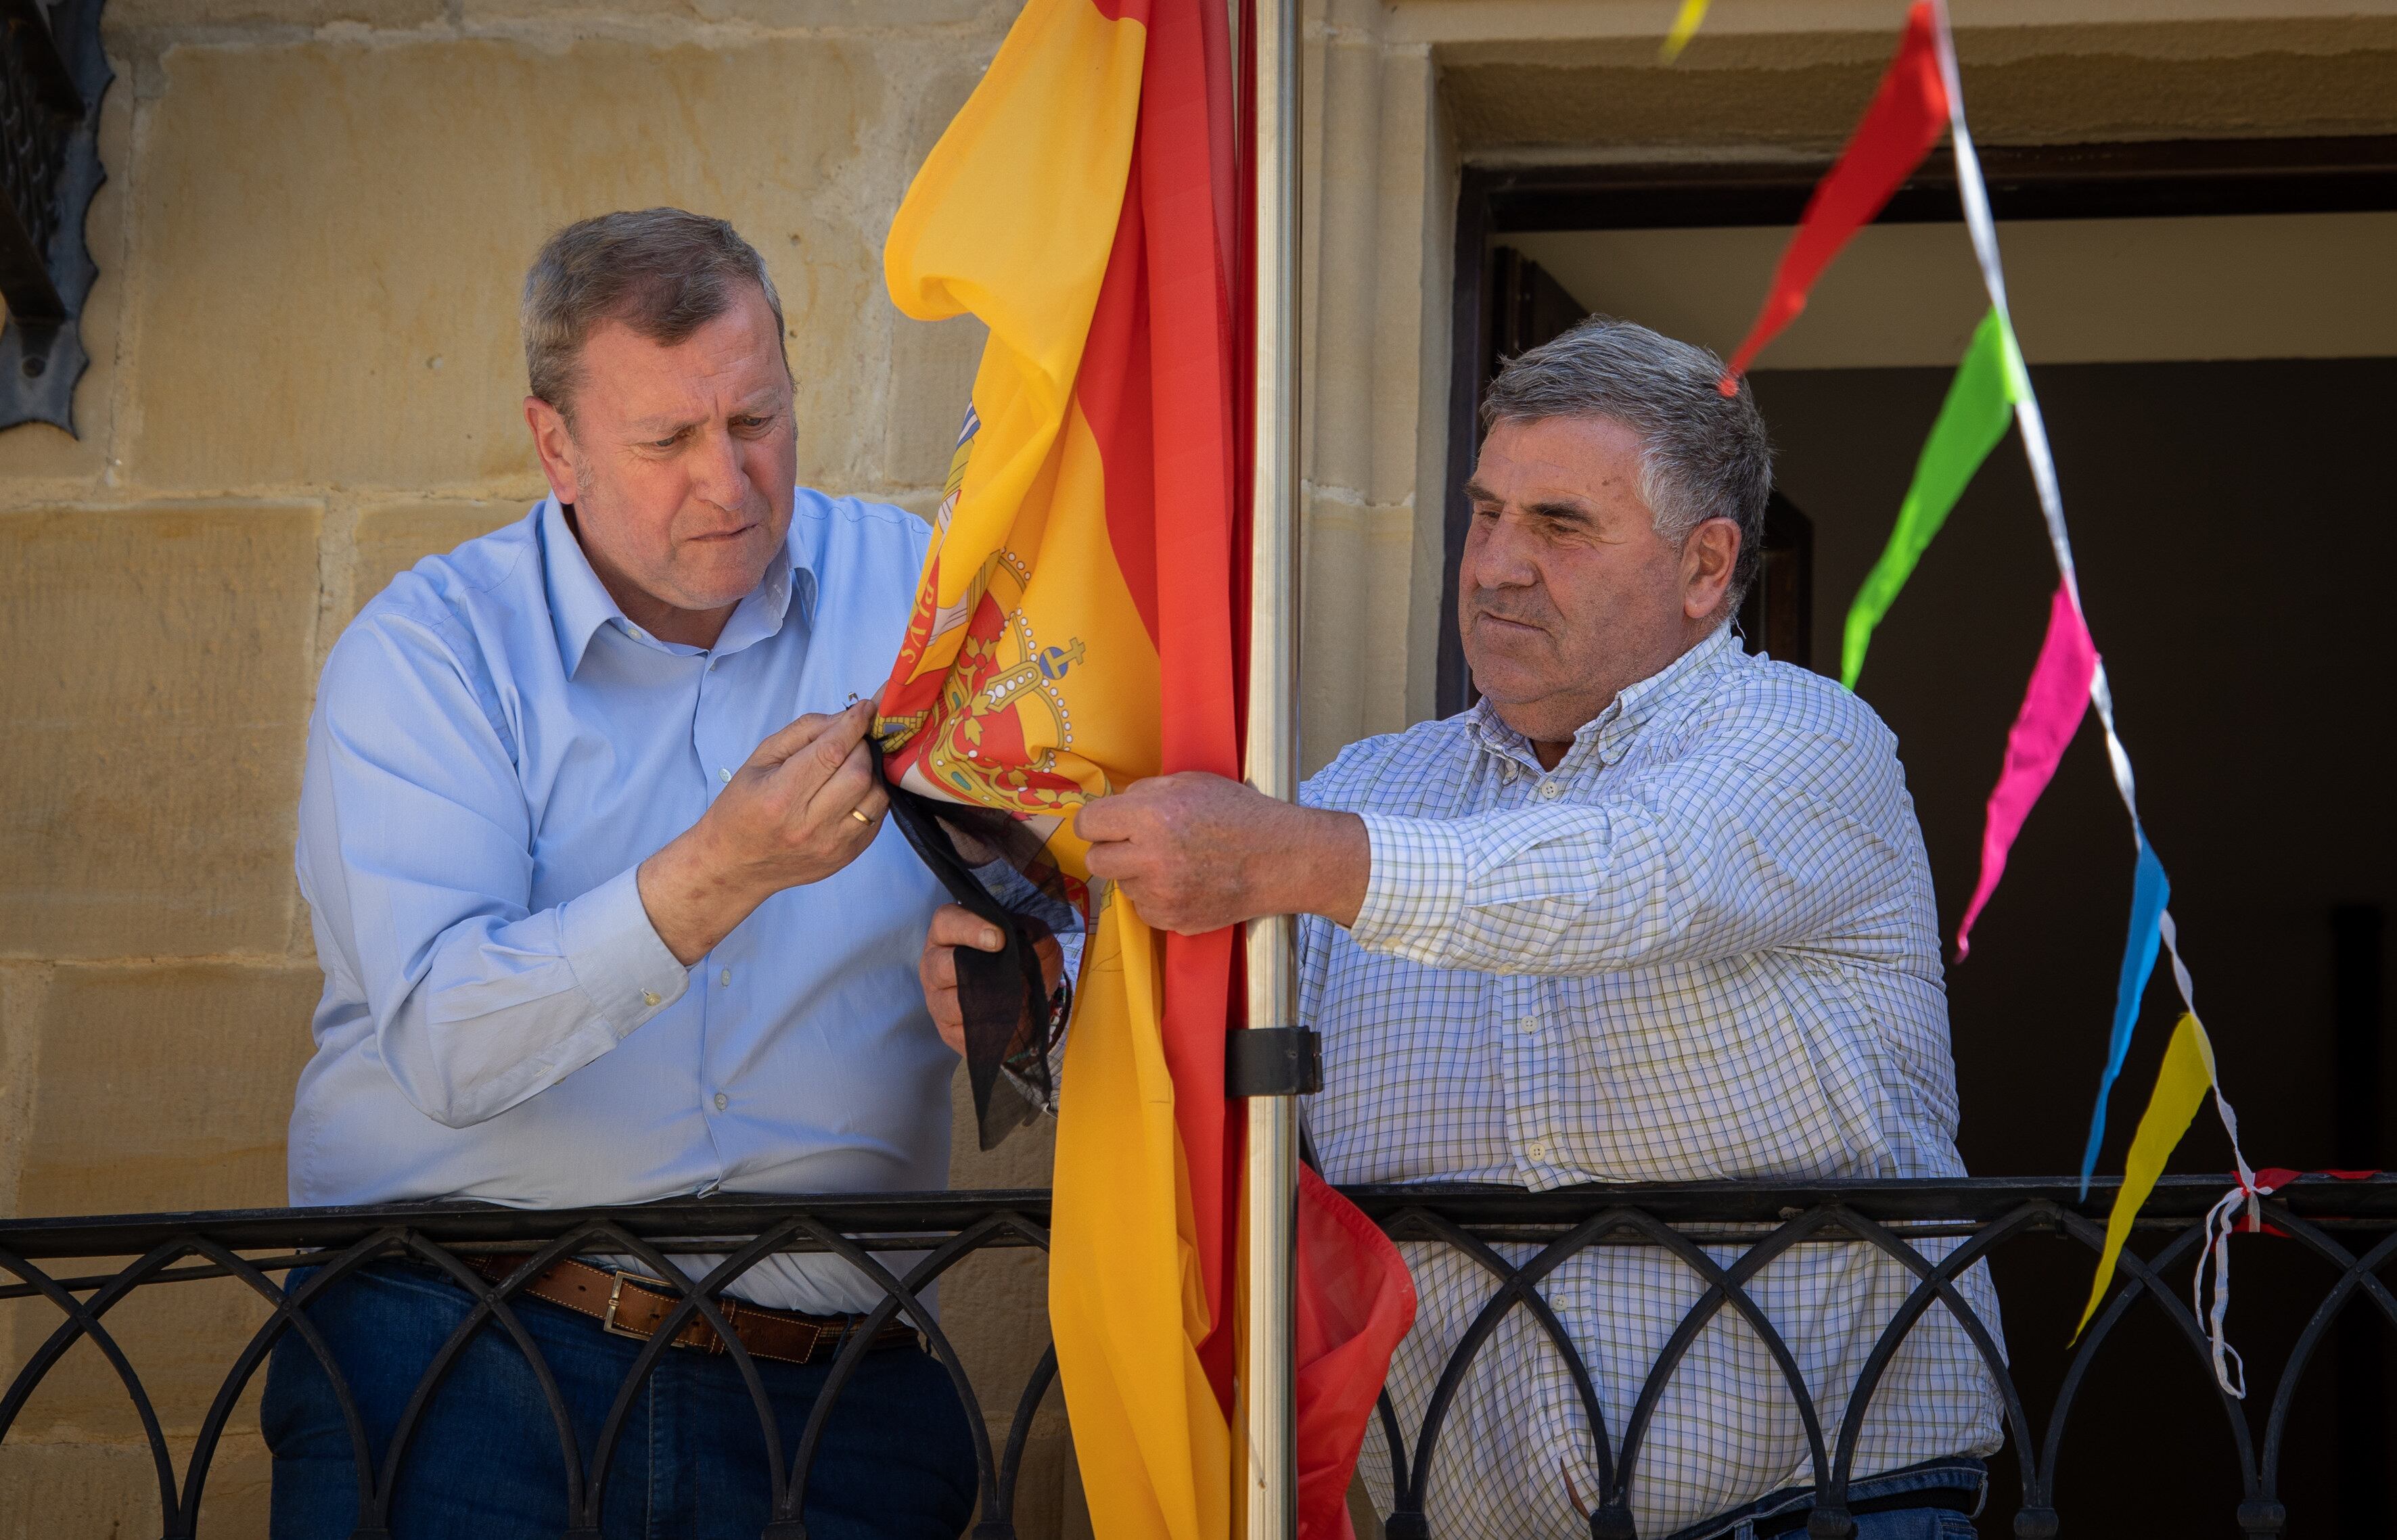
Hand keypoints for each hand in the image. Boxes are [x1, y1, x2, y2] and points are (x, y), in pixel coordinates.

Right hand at [638, 701, 889, 963]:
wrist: (734, 866)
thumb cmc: (742, 807)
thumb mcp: (760, 760)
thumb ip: (804, 732)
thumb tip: (846, 717)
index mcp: (781, 797)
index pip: (831, 753)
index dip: (854, 725)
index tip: (865, 708)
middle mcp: (809, 825)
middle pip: (859, 773)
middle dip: (862, 747)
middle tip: (852, 740)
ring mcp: (832, 845)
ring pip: (876, 796)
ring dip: (872, 772)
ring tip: (853, 765)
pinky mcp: (847, 857)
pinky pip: (877, 817)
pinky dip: (872, 796)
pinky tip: (853, 790)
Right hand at [920, 903, 1064, 1057]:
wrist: (1028, 997)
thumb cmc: (1022, 958)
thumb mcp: (1034, 939)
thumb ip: (1032, 932)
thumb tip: (1028, 937)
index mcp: (949, 931)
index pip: (947, 921)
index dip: (970, 927)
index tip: (999, 938)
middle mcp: (934, 963)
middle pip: (939, 965)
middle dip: (968, 968)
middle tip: (1002, 972)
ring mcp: (937, 998)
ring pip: (949, 1002)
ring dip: (982, 1002)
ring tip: (1010, 999)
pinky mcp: (946, 1029)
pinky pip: (961, 1031)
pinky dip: (985, 1027)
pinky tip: (1004, 1021)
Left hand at [1075, 772, 1368, 934]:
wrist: (1281, 859)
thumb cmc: (1239, 813)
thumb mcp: (1190, 782)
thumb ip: (1145, 792)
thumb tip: (1113, 806)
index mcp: (1150, 816)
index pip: (1088, 825)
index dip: (1097, 822)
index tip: (1109, 823)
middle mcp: (1150, 859)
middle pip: (1095, 861)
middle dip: (1111, 850)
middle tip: (1137, 843)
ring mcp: (1161, 895)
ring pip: (1122, 886)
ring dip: (1137, 874)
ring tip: (1174, 861)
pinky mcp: (1173, 920)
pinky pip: (1144, 909)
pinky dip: (1157, 898)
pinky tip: (1185, 882)